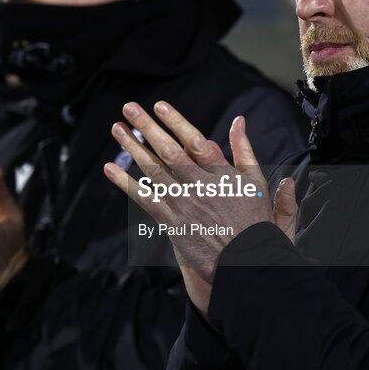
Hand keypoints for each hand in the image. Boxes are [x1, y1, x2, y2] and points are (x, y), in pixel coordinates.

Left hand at [103, 102, 297, 313]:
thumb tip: (238, 120)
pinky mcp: (172, 223)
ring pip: (154, 171)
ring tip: (117, 128)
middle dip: (148, 127)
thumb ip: (245, 151)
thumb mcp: (257, 183)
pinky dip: (126, 183)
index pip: (196, 141)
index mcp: (222, 174)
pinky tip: (110, 168)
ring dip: (133, 148)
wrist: (247, 264)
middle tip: (129, 108)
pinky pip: (145, 200)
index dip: (177, 122)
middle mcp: (201, 187)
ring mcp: (184, 205)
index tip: (160, 105)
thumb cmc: (254, 224)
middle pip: (170, 151)